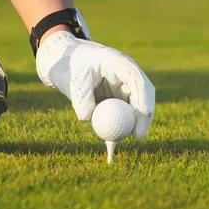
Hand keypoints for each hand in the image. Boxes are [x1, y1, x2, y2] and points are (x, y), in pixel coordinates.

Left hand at [36, 31, 155, 139]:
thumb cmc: (70, 66)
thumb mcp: (73, 81)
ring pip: (135, 107)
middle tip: (138, 136)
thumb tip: (87, 118)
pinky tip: (111, 145)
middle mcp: (125, 74)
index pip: (136, 79)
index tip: (145, 113)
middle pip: (143, 94)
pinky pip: (123, 115)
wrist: (64, 63)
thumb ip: (81, 98)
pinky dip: (118, 129)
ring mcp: (123, 86)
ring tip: (115, 143)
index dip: (143, 96)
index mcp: (117, 62)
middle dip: (144, 116)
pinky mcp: (118, 98)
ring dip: (131, 125)